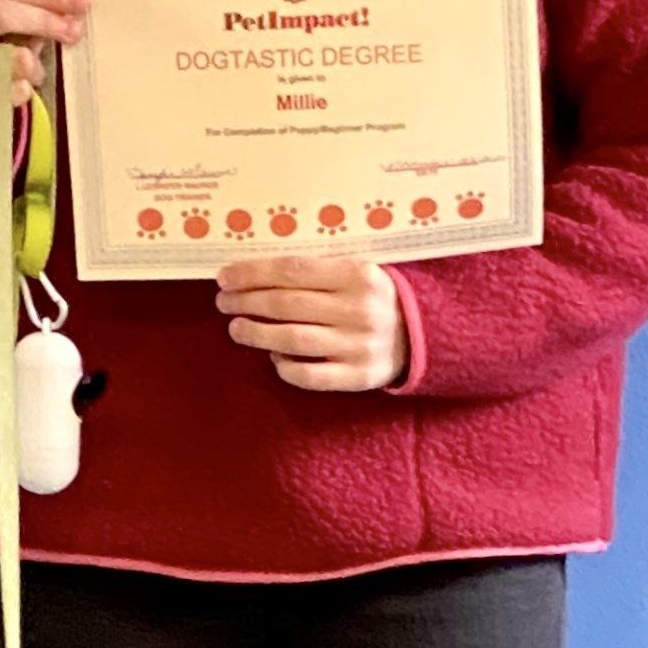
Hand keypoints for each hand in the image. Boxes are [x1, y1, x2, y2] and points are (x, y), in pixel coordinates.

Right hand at [0, 0, 86, 153]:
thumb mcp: (11, 24)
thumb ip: (40, 10)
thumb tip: (78, 6)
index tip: (82, 1)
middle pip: (0, 15)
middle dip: (42, 22)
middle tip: (73, 32)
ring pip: (5, 61)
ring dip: (32, 66)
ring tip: (34, 70)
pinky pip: (3, 98)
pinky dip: (20, 93)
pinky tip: (23, 90)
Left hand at [215, 255, 406, 391]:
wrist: (423, 334)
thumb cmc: (376, 297)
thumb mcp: (357, 270)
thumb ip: (318, 269)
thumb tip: (257, 272)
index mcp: (358, 274)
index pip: (292, 271)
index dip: (253, 273)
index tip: (225, 276)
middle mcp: (358, 310)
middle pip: (287, 305)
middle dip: (247, 302)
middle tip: (223, 302)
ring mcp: (358, 346)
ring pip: (293, 340)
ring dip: (257, 334)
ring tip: (236, 328)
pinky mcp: (358, 377)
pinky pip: (311, 376)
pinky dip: (286, 367)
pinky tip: (273, 357)